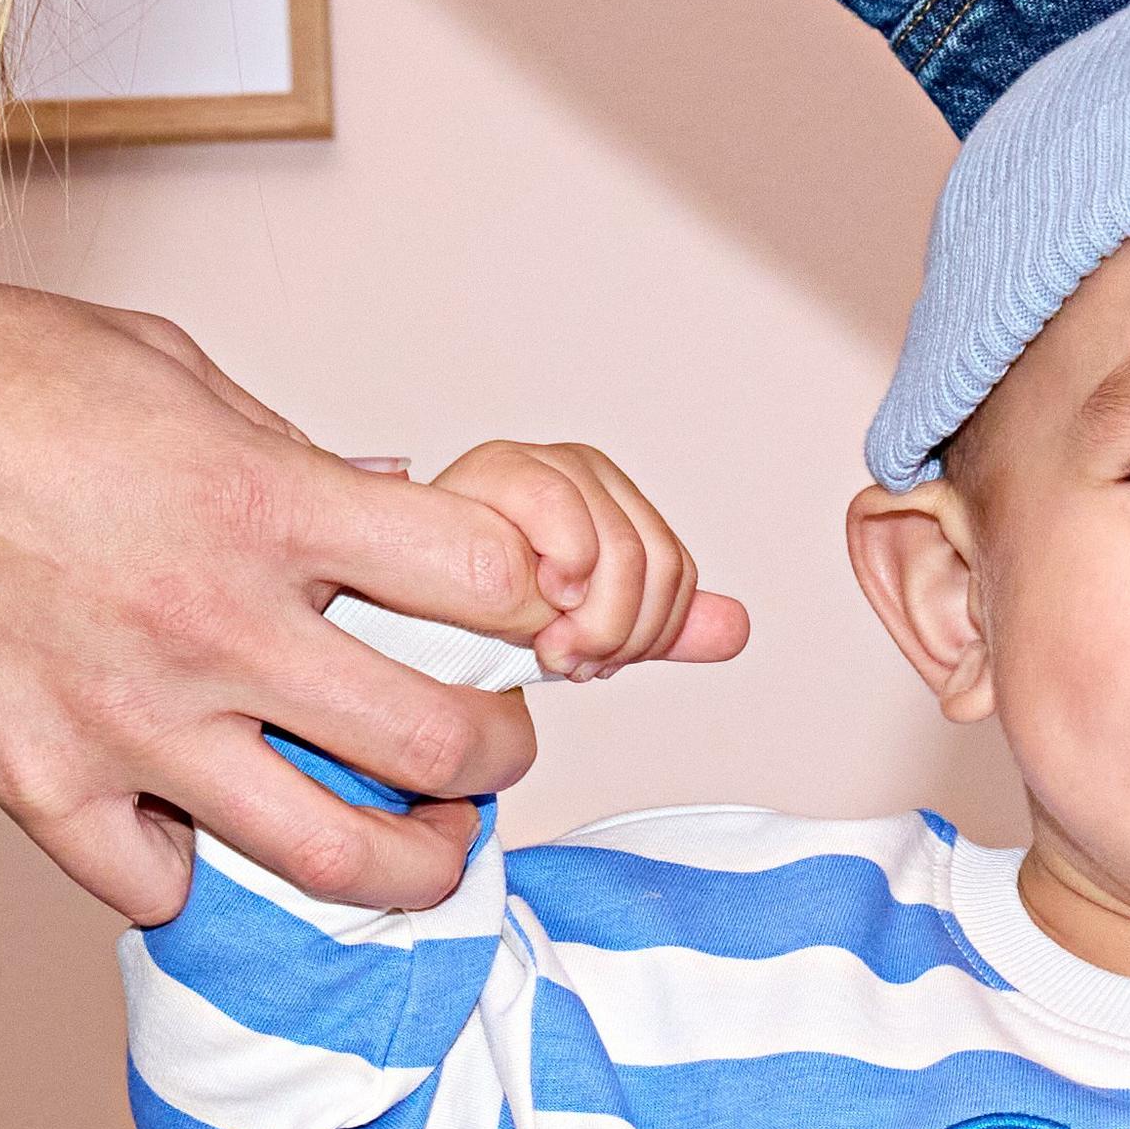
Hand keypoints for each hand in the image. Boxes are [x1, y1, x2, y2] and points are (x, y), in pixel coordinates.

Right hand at [0, 201, 610, 925]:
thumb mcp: (172, 369)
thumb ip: (290, 456)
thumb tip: (390, 508)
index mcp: (262, 502)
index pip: (488, 579)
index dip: (533, 602)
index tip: (524, 614)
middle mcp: (216, 626)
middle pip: (444, 745)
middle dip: (501, 754)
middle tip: (489, 744)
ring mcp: (132, 724)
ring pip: (338, 857)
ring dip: (411, 860)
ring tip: (418, 837)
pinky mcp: (45, 788)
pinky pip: (165, 887)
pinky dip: (203, 875)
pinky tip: (209, 836)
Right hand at [427, 438, 751, 684]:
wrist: (393, 606)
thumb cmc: (473, 615)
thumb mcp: (581, 630)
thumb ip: (656, 628)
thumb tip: (736, 629)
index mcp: (613, 504)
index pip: (677, 574)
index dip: (647, 636)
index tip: (596, 666)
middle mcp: (583, 474)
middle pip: (657, 566)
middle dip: (618, 636)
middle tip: (572, 663)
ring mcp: (543, 463)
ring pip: (621, 553)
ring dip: (588, 622)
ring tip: (547, 648)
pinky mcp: (499, 464)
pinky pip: (565, 515)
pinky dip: (561, 572)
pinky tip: (533, 608)